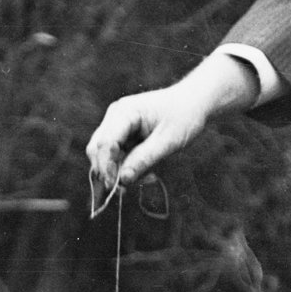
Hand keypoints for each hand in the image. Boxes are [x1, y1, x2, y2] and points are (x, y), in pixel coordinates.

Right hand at [86, 54, 259, 187]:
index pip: (104, 143)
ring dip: (120, 172)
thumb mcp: (168, 141)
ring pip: (105, 157)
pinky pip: (116, 157)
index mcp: (124, 112)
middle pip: (97, 150)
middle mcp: (114, 117)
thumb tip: (122, 180)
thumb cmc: (184, 116)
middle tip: (128, 189)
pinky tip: (148, 173)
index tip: (118, 186)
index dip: (107, 167)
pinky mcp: (122, 135)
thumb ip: (144, 159)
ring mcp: (116, 126)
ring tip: (148, 178)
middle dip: (110, 171)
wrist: (193, 102)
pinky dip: (127, 168)